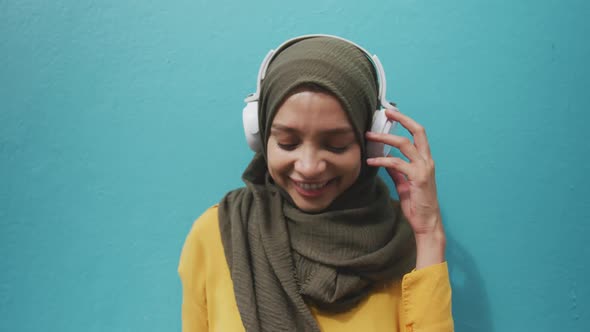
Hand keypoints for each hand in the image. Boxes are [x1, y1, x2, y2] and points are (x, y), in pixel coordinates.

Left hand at [366, 109, 444, 268]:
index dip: (406, 121)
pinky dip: (382, 161)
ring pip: (405, 144)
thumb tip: (386, 161)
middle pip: (418, 132)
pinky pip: (397, 164)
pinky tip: (370, 162)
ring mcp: (424, 169)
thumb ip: (397, 171)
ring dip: (385, 139)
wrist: (426, 222)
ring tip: (369, 137)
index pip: (418, 134)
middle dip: (402, 119)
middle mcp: (427, 161)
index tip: (392, 113)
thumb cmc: (417, 204)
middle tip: (386, 113)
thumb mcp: (405, 184)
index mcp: (425, 160)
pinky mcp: (418, 178)